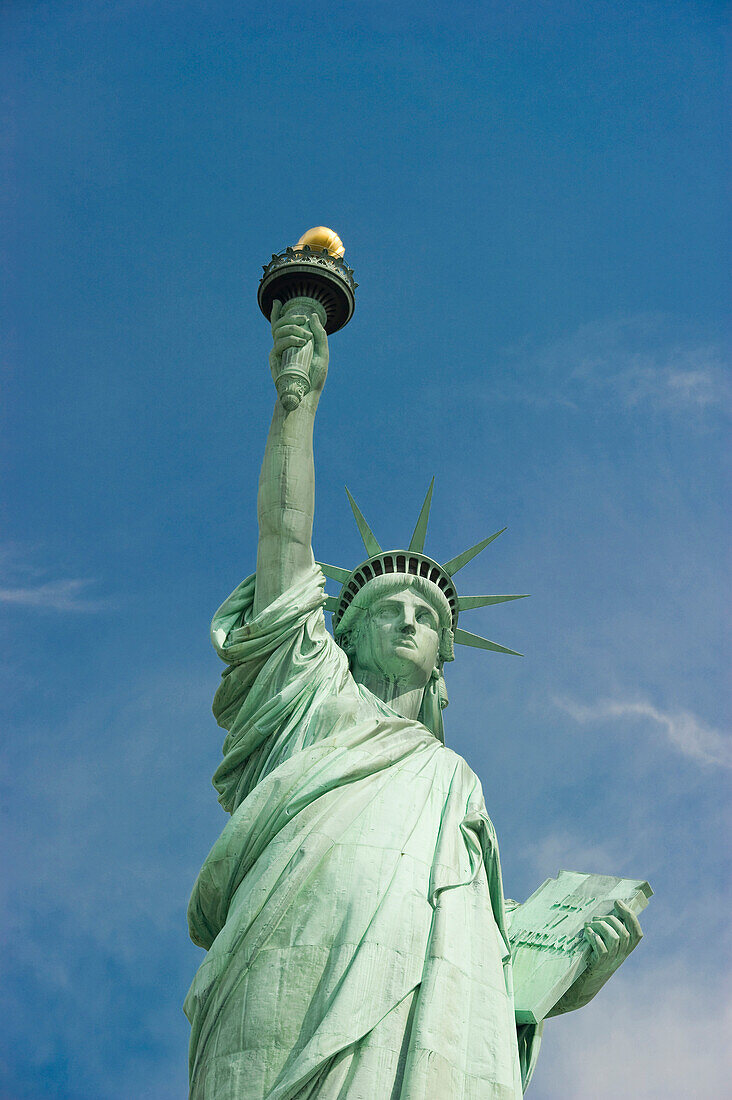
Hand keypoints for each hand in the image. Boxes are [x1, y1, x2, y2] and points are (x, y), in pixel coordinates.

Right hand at [268, 300, 328, 396]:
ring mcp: (278, 352)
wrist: (307, 395)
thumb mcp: (322, 353)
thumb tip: (313, 316)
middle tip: (303, 320)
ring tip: (306, 337)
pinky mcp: (275, 359)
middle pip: (279, 324)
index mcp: (292, 343)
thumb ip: (320, 335)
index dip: (277, 313)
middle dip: (290, 317)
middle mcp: (283, 346)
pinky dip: (289, 339)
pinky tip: (300, 342)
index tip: (277, 302)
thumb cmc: (314, 376)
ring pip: (278, 331)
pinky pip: (278, 344)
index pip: (282, 325)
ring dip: (292, 328)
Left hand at [547, 900, 642, 1015]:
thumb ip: (609, 933)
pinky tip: (586, 934)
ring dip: (601, 926)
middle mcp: (620, 957)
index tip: (618, 902)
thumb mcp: (604, 948)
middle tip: (595, 918)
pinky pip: (602, 949)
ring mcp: (610, 962)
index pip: (637, 933)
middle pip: (624, 932)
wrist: (581, 988)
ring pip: (615, 938)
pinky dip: (594, 937)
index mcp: (624, 951)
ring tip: (589, 925)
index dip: (630, 916)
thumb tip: (609, 911)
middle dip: (610, 919)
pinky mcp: (598, 966)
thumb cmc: (590, 962)